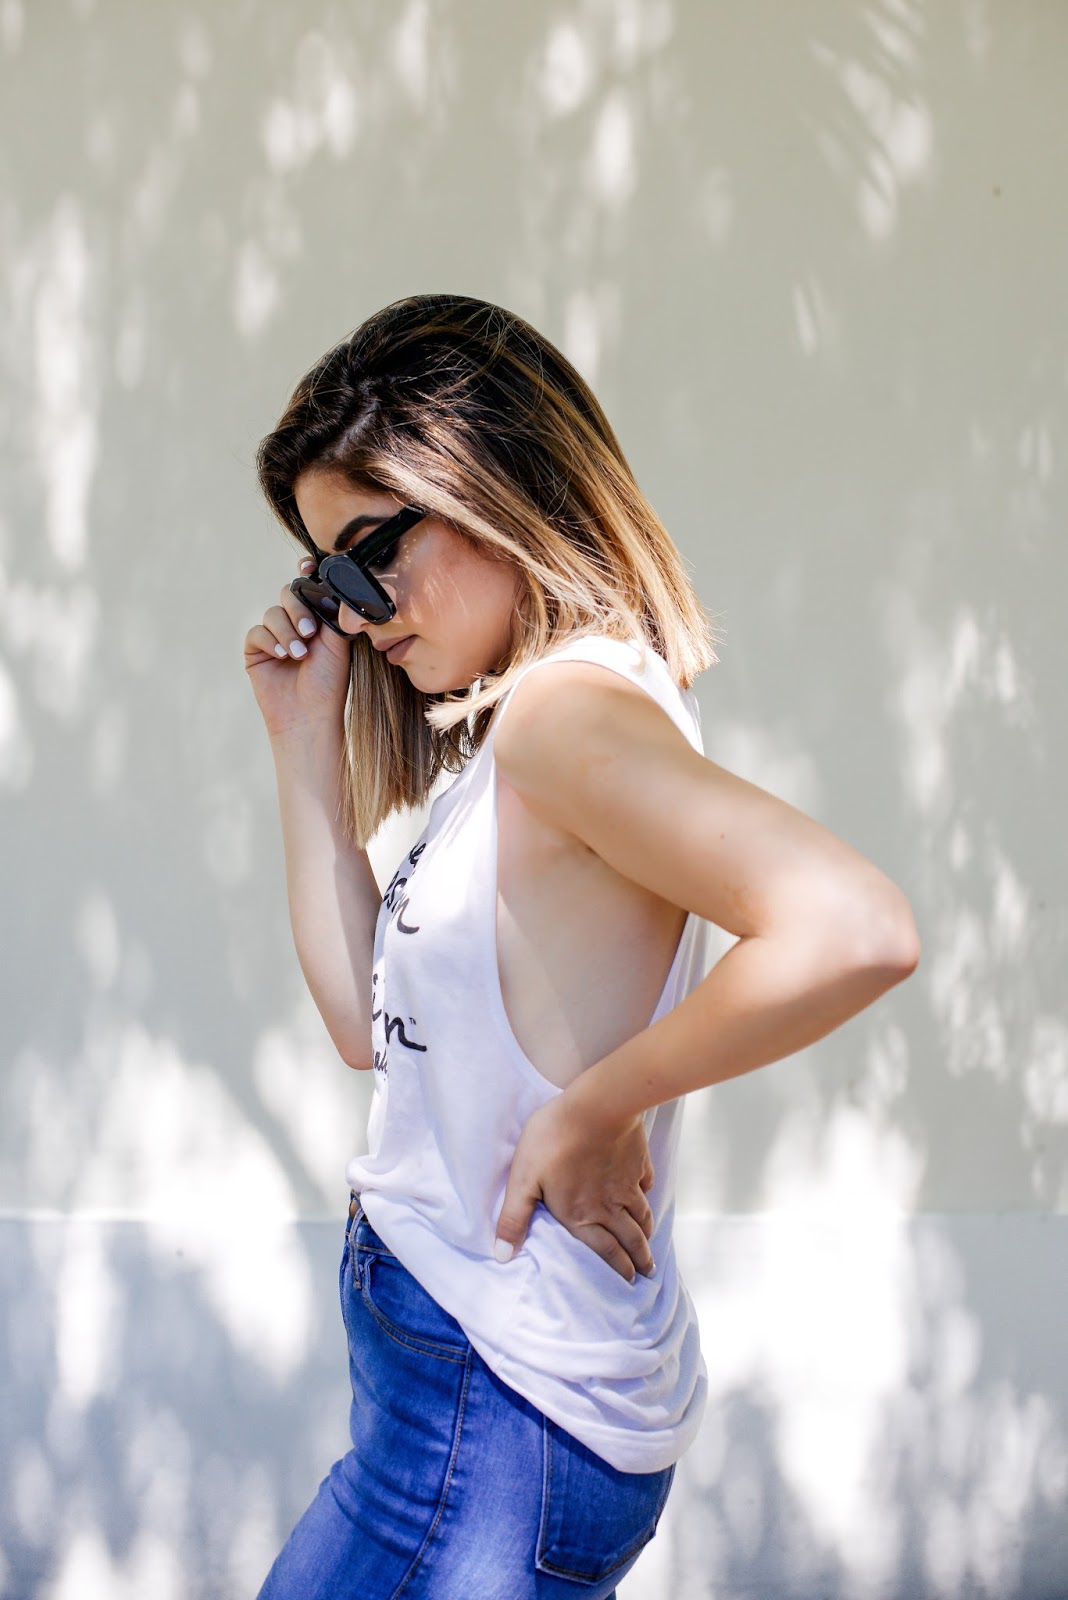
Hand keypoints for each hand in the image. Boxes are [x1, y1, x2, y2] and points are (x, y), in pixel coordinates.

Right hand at [244, 559, 352, 738]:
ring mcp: (274, 636)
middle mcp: (295, 623)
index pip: (308, 587)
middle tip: (309, 632)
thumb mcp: (338, 643)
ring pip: (273, 613)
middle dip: (298, 609)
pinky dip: (269, 641)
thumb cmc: (329, 682)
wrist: (310, 715)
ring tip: (298, 654)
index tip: (307, 565)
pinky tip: (282, 656)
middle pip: (288, 594)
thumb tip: (330, 583)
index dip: (306, 571)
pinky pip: (257, 632)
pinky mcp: (256, 650)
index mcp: (317, 618)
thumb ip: (332, 611)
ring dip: (286, 631)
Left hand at [494, 1094, 655, 1282]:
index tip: (630, 1281)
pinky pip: (646, 1183)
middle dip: (639, 1258)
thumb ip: (514, 1218)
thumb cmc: (553, 1140)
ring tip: (649, 1242)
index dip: (617, 1268)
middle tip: (647, 1272)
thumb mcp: (523, 1179)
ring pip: (641, 1215)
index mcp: (580, 1215)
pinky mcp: (638, 1161)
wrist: (596, 1106)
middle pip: (629, 1238)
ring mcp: (627, 1183)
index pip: (603, 1250)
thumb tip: (502, 1257)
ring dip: (646, 1233)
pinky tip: (646, 1193)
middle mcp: (608, 1206)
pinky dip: (647, 1194)